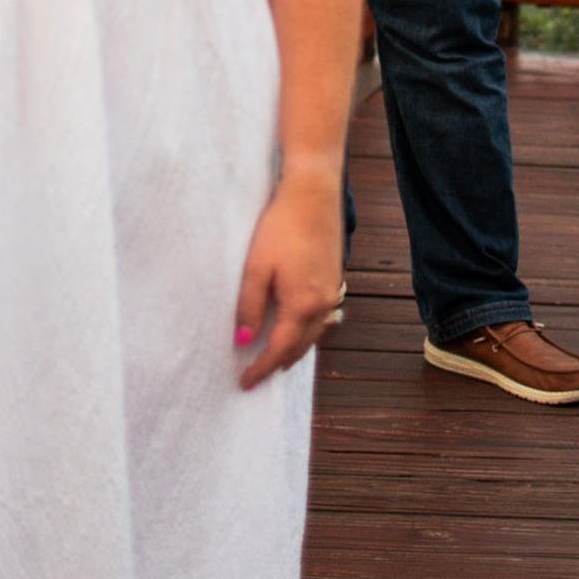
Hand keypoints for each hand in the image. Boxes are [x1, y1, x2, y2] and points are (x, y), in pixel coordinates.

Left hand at [233, 175, 345, 388]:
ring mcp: (333, 292)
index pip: (279, 350)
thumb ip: (249, 306)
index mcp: (302, 305)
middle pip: (300, 348)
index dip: (261, 368)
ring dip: (293, 349)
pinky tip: (294, 327)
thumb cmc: (281, 227)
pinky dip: (305, 331)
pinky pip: (320, 318)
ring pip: (313, 334)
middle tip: (257, 375)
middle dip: (278, 364)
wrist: (313, 195)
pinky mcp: (335, 278)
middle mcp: (323, 304)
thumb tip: (242, 339)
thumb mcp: (256, 267)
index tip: (244, 382)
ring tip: (273, 359)